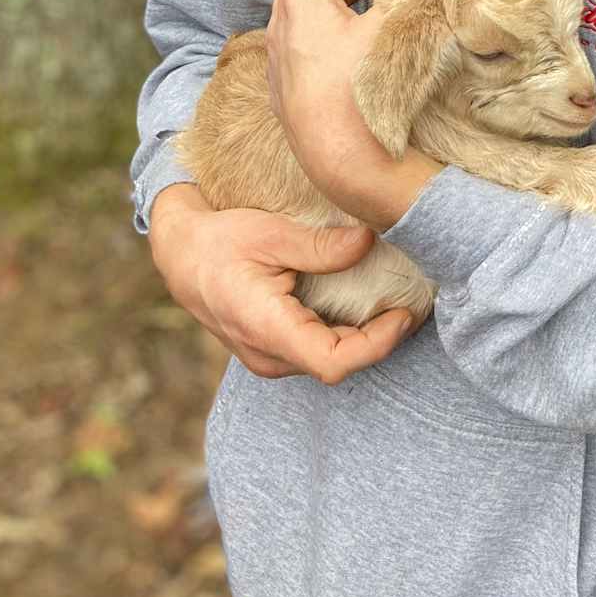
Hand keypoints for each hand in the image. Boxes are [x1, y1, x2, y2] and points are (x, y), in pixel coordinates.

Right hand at [148, 183, 422, 384]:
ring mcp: (267, 358)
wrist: (181, 255)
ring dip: (364, 337)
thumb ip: (319, 245)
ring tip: (395, 300)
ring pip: (328, 360)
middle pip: (338, 363)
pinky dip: (344, 333)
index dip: (377, 345)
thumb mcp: (270, 233)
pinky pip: (315, 351)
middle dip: (380, 339)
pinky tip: (364, 304)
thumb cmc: (220, 242)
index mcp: (268, 329)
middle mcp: (268, 356)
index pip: (334, 362)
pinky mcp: (270, 350)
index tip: (404, 314)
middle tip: (414, 301)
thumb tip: (368, 241)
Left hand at [266, 0, 442, 227]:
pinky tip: (355, 41)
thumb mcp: (403, 26)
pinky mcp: (287, 98)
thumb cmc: (373, 91)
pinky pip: (299, 45)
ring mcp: (279, 68)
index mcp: (302, 4)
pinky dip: (324, 27)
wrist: (351, 168)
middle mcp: (280, 32)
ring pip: (298, 14)